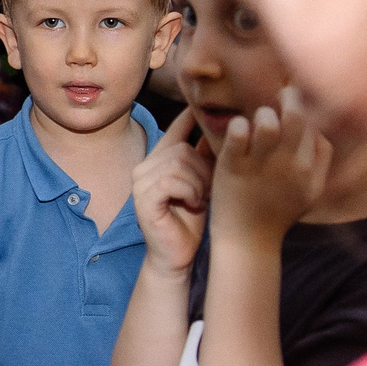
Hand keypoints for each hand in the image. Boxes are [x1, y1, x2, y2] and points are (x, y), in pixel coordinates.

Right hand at [133, 110, 213, 271]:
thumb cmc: (193, 220)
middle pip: (182, 150)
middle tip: (209, 191)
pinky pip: (171, 181)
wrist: (179, 256)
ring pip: (178, 164)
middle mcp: (145, 167)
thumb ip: (207, 157)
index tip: (207, 109)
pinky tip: (193, 204)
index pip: (176, 128)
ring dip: (198, 183)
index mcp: (160, 159)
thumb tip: (226, 128)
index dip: (191, 117)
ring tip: (201, 200)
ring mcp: (140, 182)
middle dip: (203, 170)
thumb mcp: (205, 182)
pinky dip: (189, 192)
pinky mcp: (142, 199)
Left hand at [212, 86, 331, 245]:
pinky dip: (238, 126)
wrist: (248, 240)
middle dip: (288, 97)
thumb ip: (320, 158)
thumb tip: (318, 125)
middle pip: (296, 115)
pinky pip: (238, 132)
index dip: (307, 109)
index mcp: (309, 170)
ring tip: (257, 122)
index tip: (295, 106)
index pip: (316, 125)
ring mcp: (260, 166)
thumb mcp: (310, 189)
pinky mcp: (233, 167)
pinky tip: (238, 132)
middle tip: (279, 97)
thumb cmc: (278, 210)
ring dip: (262, 113)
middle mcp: (289, 166)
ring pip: (267, 120)